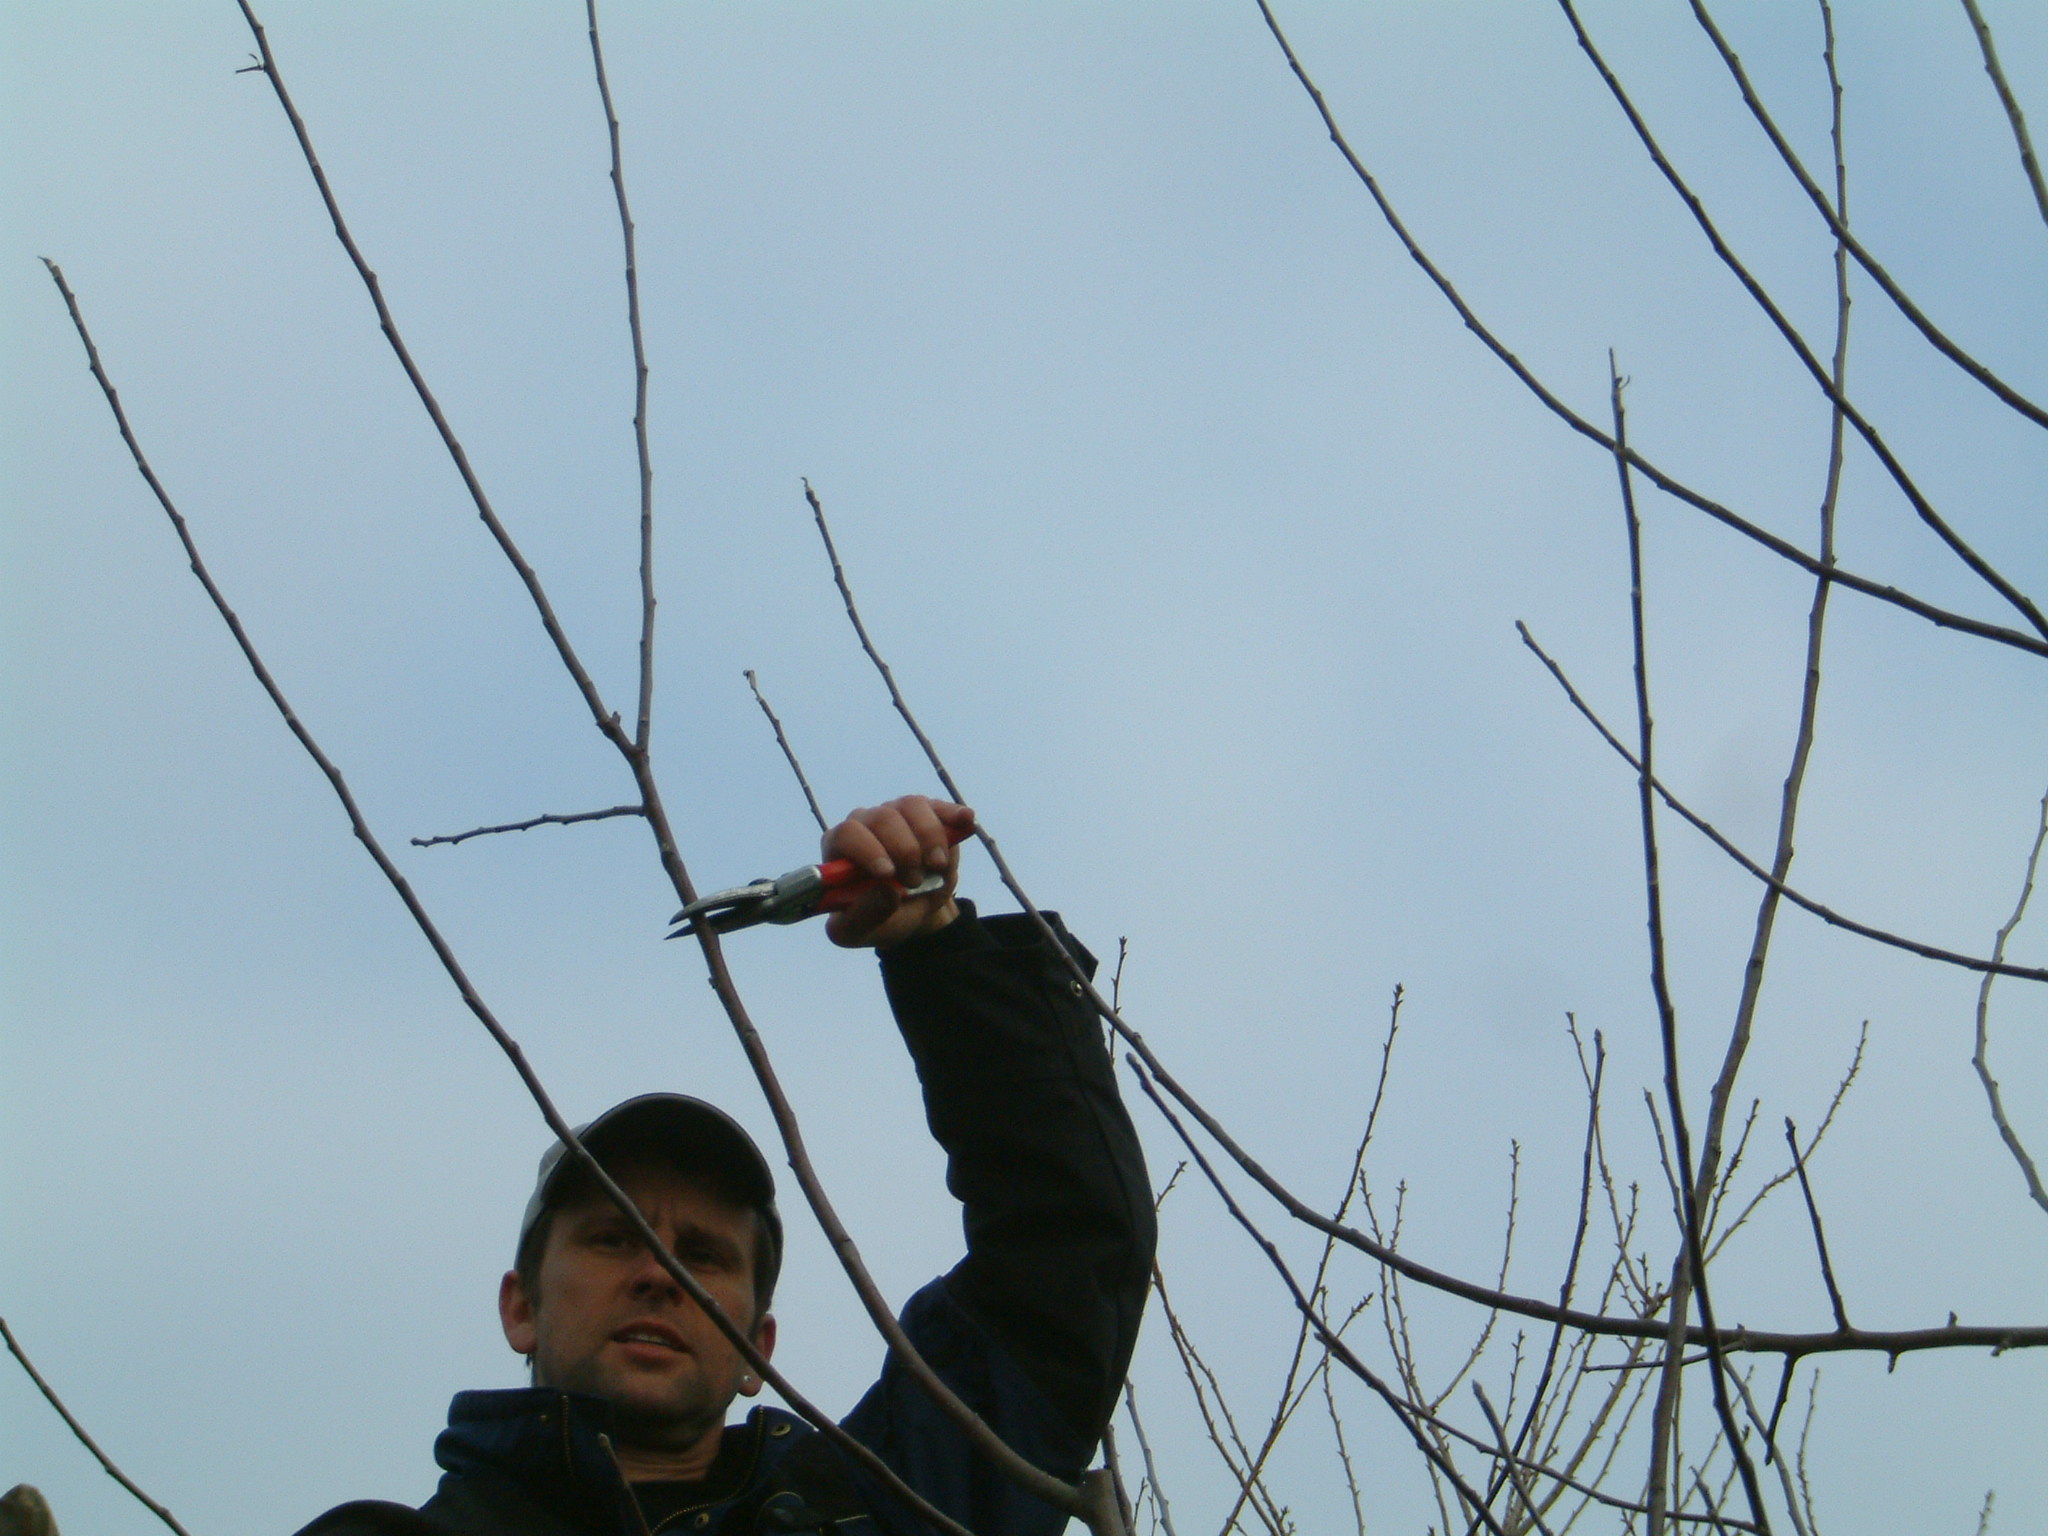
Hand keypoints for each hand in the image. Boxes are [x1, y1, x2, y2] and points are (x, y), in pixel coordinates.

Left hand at [822, 796, 973, 948]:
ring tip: (938, 866)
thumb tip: (886, 890)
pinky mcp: (927, 814)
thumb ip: (862, 917)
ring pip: (912, 806)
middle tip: (916, 881)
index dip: (868, 850)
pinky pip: (939, 806)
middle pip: (883, 817)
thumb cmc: (877, 918)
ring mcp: (897, 814)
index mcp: (840, 848)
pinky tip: (966, 821)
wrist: (911, 910)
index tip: (888, 874)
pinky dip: (954, 814)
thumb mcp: (858, 932)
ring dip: (930, 837)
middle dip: (905, 850)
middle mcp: (866, 823)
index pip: (847, 834)